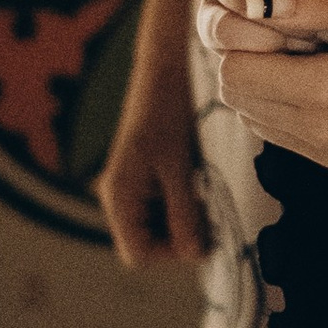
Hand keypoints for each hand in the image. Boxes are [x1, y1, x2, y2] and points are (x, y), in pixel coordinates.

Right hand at [96, 50, 206, 265]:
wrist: (164, 70)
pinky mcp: (142, 178)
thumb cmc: (169, 113)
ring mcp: (129, 188)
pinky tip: (197, 186)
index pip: (138, 254)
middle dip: (179, 236)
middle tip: (211, 216)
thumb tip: (195, 257)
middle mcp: (117, 197)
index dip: (171, 254)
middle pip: (146, 243)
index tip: (202, 235)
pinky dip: (181, 204)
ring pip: (155, 226)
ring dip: (183, 220)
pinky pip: (159, 207)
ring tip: (205, 197)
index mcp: (118, 198)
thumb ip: (185, 213)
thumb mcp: (180, 167)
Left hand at [197, 0, 327, 172]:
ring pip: (252, 117)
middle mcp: (318, 132)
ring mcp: (325, 152)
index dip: (244, 37)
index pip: (235, 70)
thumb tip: (256, 1)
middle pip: (237, 95)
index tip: (273, 15)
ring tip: (300, 52)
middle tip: (282, 30)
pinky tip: (312, 77)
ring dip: (262, 84)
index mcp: (325, 92)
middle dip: (248, 58)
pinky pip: (278, 133)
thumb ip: (317, 5)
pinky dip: (280, 106)